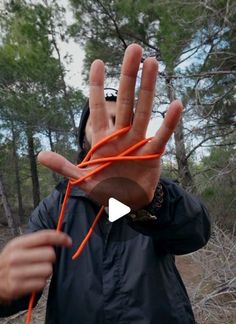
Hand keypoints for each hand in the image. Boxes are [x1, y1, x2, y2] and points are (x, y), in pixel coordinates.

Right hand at [0, 231, 71, 300]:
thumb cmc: (10, 262)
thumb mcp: (18, 247)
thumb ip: (37, 242)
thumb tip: (61, 238)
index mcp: (17, 244)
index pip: (44, 237)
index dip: (60, 238)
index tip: (68, 241)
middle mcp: (15, 257)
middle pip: (50, 254)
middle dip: (51, 258)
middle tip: (43, 261)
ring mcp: (16, 272)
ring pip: (48, 270)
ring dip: (46, 272)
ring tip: (36, 272)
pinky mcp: (17, 287)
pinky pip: (42, 283)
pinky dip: (40, 283)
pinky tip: (32, 281)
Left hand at [38, 44, 182, 208]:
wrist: (127, 204)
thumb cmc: (105, 189)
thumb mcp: (83, 180)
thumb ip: (65, 167)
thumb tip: (40, 156)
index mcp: (102, 139)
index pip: (98, 109)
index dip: (97, 87)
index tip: (98, 63)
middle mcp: (121, 135)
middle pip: (125, 102)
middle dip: (128, 76)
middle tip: (134, 49)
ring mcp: (138, 142)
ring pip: (143, 111)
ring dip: (148, 88)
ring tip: (153, 63)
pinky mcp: (152, 154)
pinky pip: (162, 136)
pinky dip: (168, 123)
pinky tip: (175, 104)